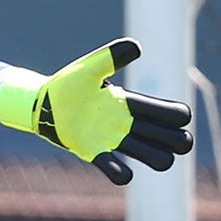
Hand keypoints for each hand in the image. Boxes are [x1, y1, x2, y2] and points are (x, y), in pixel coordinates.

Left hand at [0, 39, 193, 184]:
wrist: (41, 103)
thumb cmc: (68, 85)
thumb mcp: (89, 68)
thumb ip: (111, 57)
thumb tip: (137, 47)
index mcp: (132, 103)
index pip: (172, 114)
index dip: (177, 115)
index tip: (173, 114)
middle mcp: (128, 124)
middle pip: (174, 140)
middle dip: (178, 140)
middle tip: (161, 135)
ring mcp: (114, 141)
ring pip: (157, 158)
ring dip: (156, 157)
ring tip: (138, 147)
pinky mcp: (96, 153)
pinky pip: (117, 170)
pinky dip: (122, 173)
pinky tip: (122, 172)